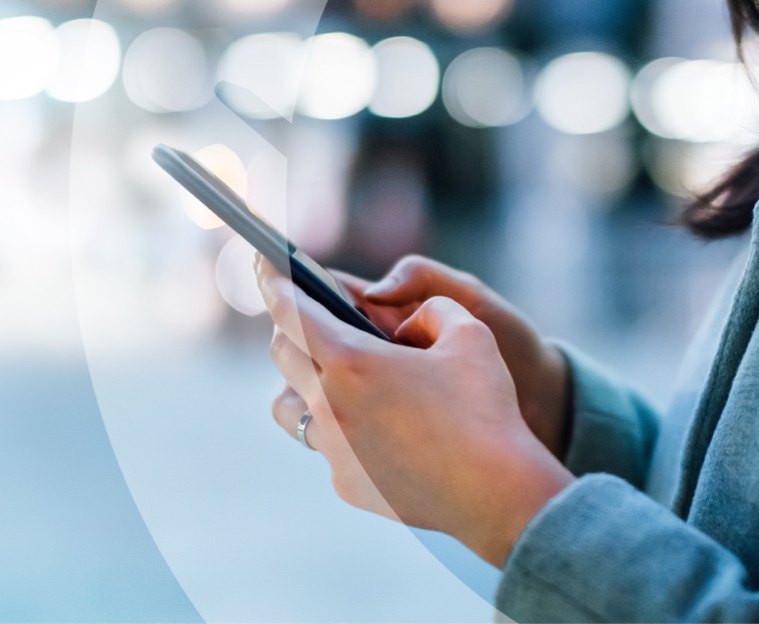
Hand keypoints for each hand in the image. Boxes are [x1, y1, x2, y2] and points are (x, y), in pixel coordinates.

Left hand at [258, 257, 572, 568]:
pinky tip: (369, 427)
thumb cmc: (485, 408)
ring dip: (299, 383)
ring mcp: (334, 450)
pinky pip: (326, 447)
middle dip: (289, 328)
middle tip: (305, 316)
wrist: (496, 494)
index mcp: (351, 360)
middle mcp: (329, 406)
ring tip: (327, 376)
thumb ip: (433, 308)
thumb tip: (410, 322)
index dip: (273, 281)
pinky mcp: (347, 484)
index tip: (263, 265)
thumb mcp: (470, 332)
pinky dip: (337, 429)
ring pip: (289, 407)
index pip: (290, 311)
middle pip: (283, 355)